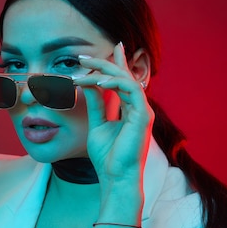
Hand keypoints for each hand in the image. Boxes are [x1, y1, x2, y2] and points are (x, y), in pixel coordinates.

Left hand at [75, 43, 153, 186]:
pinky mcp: (143, 117)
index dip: (116, 63)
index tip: (104, 50)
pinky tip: (99, 82)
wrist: (115, 177)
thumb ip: (96, 104)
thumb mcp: (97, 125)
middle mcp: (139, 108)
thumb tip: (88, 84)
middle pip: (124, 76)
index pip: (123, 81)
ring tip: (85, 72)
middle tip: (82, 58)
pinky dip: (115, 83)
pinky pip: (131, 90)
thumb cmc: (107, 157)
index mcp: (131, 110)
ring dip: (105, 72)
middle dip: (105, 63)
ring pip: (127, 80)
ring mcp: (143, 112)